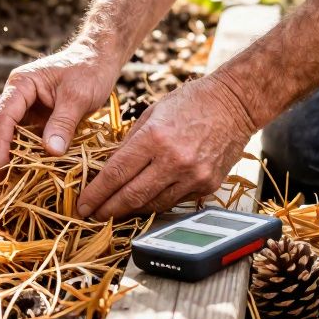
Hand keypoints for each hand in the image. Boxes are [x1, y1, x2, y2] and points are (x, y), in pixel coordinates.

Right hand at [0, 41, 119, 187]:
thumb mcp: (78, 96)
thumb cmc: (89, 70)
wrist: (99, 58)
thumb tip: (50, 151)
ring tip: (4, 186)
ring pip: (5, 136)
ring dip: (3, 159)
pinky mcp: (35, 118)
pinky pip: (22, 140)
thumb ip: (63, 122)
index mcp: (21, 84)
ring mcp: (24, 108)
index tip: (1, 169)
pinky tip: (21, 175)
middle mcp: (16, 96)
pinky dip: (20, 157)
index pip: (2, 117)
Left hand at [76, 73, 255, 219]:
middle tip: (92, 215)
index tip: (83, 204)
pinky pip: (175, 201)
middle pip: (132, 196)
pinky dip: (157, 202)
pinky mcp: (207, 185)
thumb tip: (110, 168)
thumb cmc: (191, 102)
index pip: (117, 173)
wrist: (234, 104)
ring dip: (131, 210)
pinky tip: (145, 201)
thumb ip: (130, 142)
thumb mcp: (152, 113)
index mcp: (155, 137)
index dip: (96, 193)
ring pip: (153, 204)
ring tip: (114, 211)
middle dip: (108, 209)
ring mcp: (193, 176)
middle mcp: (174, 160)